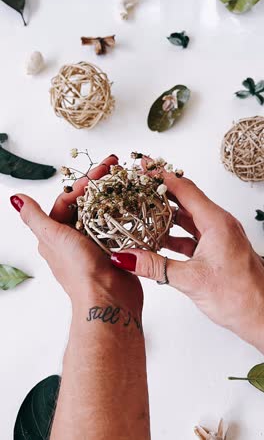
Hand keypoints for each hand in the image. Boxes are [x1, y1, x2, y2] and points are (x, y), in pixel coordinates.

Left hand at [10, 155, 142, 314]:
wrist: (109, 300)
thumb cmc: (80, 271)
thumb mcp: (54, 238)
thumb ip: (36, 217)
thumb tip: (16, 199)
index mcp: (56, 235)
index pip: (68, 200)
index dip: (84, 183)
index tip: (102, 169)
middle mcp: (73, 239)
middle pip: (86, 204)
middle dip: (100, 185)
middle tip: (116, 167)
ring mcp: (94, 244)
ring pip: (102, 213)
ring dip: (113, 197)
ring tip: (126, 182)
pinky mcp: (113, 250)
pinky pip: (117, 226)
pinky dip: (123, 213)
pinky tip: (132, 204)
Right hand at [111, 157, 263, 349]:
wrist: (262, 316)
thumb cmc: (239, 296)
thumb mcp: (191, 280)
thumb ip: (155, 266)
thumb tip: (126, 257)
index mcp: (216, 222)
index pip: (185, 189)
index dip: (162, 176)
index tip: (143, 167)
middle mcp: (219, 224)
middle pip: (185, 199)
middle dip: (160, 192)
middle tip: (138, 185)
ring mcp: (218, 236)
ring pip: (187, 218)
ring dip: (165, 215)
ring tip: (141, 211)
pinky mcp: (216, 249)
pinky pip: (191, 234)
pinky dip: (173, 234)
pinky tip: (157, 239)